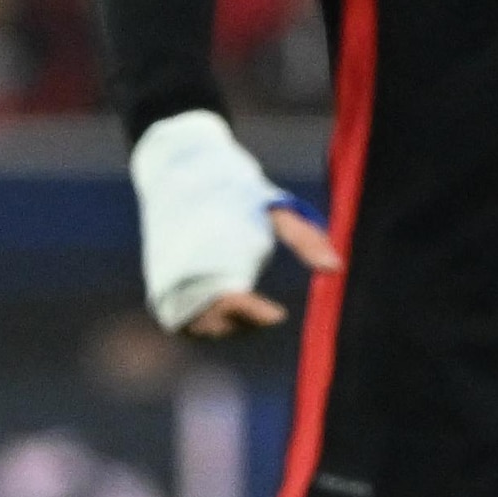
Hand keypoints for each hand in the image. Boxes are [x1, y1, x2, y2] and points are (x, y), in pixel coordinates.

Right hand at [134, 109, 340, 334]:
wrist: (179, 170)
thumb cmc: (234, 189)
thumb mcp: (275, 207)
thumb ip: (304, 239)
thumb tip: (336, 267)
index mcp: (215, 255)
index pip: (233, 304)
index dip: (256, 316)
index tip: (280, 314)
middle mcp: (187, 273)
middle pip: (218, 322)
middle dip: (245, 323)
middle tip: (267, 312)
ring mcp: (169, 281)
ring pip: (199, 326)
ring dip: (225, 325)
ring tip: (247, 307)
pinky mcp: (161, 284)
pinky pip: (181, 320)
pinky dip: (203, 322)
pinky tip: (223, 309)